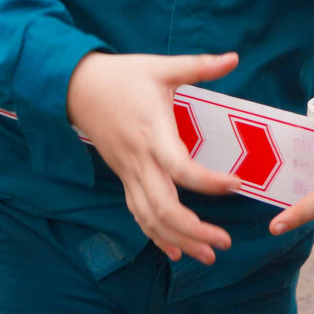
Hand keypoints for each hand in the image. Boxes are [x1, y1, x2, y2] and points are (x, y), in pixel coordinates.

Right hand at [65, 51, 241, 263]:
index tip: (237, 185)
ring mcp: (129, 173)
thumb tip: (234, 57)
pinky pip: (138, 214)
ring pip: (151, 217)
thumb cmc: (123, 76)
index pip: (180, 167)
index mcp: (153, 132)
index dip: (208, 182)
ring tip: (209, 255)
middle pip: (164, 207)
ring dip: (179, 240)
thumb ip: (199, 66)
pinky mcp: (123, 177)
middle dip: (195, 230)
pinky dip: (156, 235)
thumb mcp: (161, 67)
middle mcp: (140, 160)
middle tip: (225, 243)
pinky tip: (176, 252)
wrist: (77, 87)